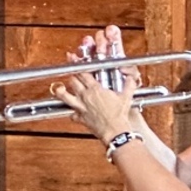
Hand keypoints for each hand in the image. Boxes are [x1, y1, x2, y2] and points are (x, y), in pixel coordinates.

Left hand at [50, 25, 140, 141]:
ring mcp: (80, 107)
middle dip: (71, 75)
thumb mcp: (126, 97)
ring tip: (59, 88)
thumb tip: (132, 78)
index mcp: (95, 89)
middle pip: (72, 81)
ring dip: (61, 91)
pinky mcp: (80, 118)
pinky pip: (72, 115)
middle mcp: (85, 96)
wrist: (114, 131)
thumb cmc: (119, 115)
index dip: (77, 65)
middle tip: (69, 71)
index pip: (83, 73)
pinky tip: (74, 113)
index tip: (74, 59)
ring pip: (65, 96)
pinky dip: (72, 114)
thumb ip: (129, 85)